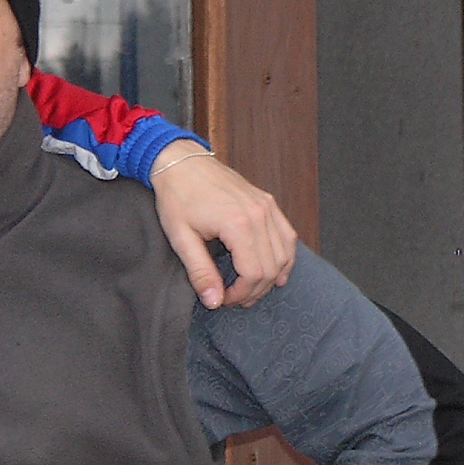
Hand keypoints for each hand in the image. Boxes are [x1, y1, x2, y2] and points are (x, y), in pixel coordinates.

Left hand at [151, 141, 297, 309]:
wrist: (181, 162)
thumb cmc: (177, 197)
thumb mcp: (181, 238)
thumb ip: (200, 272)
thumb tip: (214, 301)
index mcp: (238, 224)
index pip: (254, 274)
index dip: (240, 294)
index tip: (223, 300)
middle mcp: (259, 214)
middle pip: (271, 268)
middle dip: (255, 290)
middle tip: (234, 299)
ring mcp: (267, 207)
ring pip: (284, 254)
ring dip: (270, 277)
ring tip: (250, 290)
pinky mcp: (267, 202)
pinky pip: (287, 236)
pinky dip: (284, 257)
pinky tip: (275, 271)